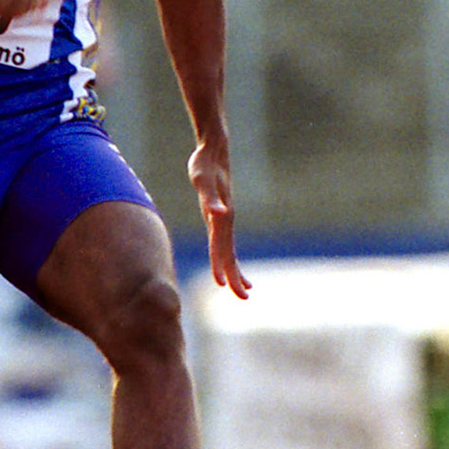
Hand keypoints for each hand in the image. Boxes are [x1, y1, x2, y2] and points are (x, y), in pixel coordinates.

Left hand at [189, 140, 250, 298]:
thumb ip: (210, 198)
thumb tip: (219, 214)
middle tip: (244, 297)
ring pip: (230, 250)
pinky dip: (228, 255)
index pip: (221, 248)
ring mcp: (225, 218)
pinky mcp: (221, 215)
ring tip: (245, 288)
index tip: (222, 285)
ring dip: (236, 269)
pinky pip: (226, 241)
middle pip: (230, 254)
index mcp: (221, 217)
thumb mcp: (202, 181)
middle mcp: (225, 220)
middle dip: (236, 276)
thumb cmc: (204, 165)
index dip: (221, 266)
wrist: (215, 150)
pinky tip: (228, 260)